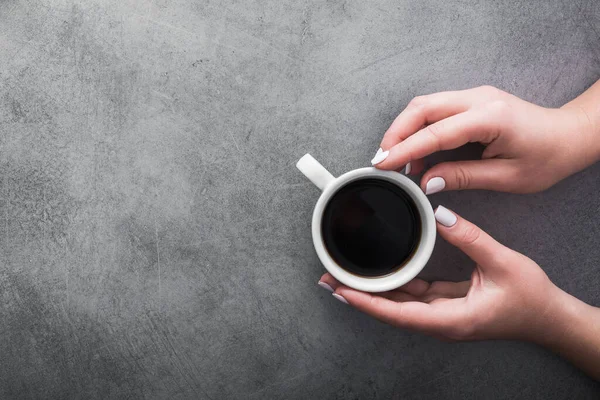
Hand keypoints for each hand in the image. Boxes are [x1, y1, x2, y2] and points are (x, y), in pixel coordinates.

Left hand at [319, 206, 561, 341]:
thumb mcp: (502, 262)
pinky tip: (379, 273)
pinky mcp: (445, 306)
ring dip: (372, 291)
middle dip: (359, 295)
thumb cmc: (531, 299)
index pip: (400, 314)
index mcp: (452, 320)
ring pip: (399, 304)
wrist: (549, 318)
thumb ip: (470, 238)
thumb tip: (440, 215)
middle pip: (390, 311)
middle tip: (329, 278)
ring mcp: (442, 315)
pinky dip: (393, 285)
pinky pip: (412, 296)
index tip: (342, 290)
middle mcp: (441, 322)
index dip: (368, 302)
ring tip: (344, 276)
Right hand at [371, 85, 599, 193]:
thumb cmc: (547, 157)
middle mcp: (479, 99)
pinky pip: (435, 109)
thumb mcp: (507, 177)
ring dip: (405, 130)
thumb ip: (463, 176)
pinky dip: (418, 128)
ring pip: (425, 105)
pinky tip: (415, 151)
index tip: (383, 164)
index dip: (405, 150)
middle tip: (381, 161)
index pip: (435, 132)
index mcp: (490, 117)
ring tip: (396, 160)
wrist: (568, 135)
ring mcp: (475, 96)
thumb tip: (427, 181)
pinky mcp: (472, 101)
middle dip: (396, 133)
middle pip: (422, 108)